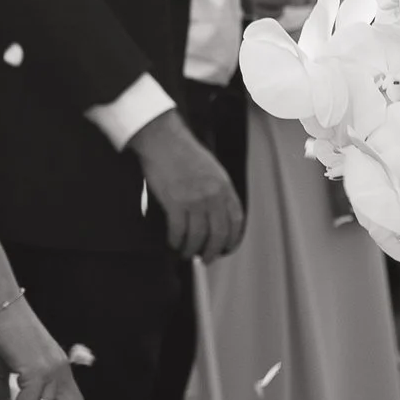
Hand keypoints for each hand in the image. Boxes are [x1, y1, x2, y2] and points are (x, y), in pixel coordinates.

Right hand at [133, 109, 244, 259]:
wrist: (164, 140)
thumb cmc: (184, 152)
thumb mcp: (212, 169)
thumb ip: (218, 190)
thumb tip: (217, 213)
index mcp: (225, 187)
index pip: (236, 220)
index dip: (232, 239)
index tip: (227, 248)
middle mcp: (213, 196)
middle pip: (218, 234)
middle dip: (213, 251)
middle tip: (206, 258)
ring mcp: (194, 200)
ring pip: (197, 236)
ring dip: (192, 250)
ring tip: (187, 254)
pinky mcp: (175, 203)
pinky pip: (178, 231)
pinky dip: (176, 241)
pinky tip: (174, 244)